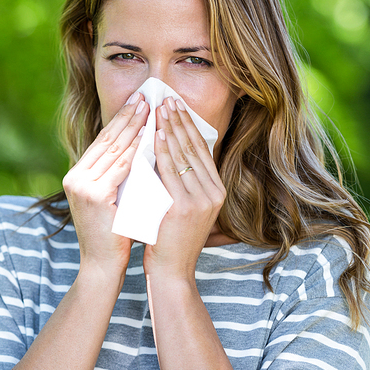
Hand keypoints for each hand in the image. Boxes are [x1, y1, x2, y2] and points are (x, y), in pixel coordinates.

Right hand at [63, 92, 148, 273]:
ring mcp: (82, 186)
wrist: (102, 265)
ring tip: (150, 110)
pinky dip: (135, 150)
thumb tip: (138, 150)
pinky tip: (149, 137)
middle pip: (106, 140)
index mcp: (77, 176)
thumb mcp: (112, 199)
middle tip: (146, 97)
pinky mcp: (94, 196)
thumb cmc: (113, 234)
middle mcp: (75, 177)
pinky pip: (119, 167)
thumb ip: (117, 176)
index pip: (103, 142)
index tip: (138, 103)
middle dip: (128, 117)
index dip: (121, 120)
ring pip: (113, 150)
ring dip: (134, 128)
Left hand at [143, 96, 225, 279]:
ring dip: (169, 128)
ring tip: (158, 109)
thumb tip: (171, 154)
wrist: (172, 271)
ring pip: (183, 155)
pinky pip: (170, 171)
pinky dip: (161, 150)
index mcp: (216, 191)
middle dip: (179, 121)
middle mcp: (213, 193)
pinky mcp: (184, 207)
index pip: (202, 150)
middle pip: (195, 148)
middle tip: (166, 98)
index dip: (189, 126)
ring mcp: (201, 200)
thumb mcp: (185, 208)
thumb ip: (184, 184)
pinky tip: (152, 134)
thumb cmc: (172, 240)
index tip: (177, 107)